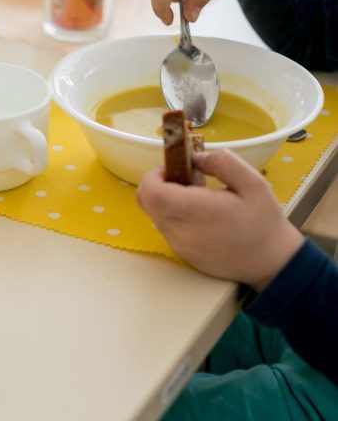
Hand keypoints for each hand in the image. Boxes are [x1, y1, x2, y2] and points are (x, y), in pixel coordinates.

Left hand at [136, 149, 303, 289]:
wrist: (273, 263)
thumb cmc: (264, 222)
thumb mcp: (253, 183)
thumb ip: (223, 163)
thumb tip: (196, 157)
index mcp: (198, 211)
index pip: (151, 193)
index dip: (153, 176)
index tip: (172, 168)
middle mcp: (182, 232)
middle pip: (147, 203)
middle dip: (159, 185)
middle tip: (185, 179)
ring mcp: (180, 246)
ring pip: (155, 216)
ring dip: (166, 201)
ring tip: (197, 198)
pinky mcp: (183, 255)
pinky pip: (167, 230)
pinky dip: (174, 217)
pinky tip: (200, 216)